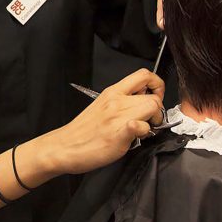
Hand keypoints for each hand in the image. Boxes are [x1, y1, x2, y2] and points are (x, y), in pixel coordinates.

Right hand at [39, 69, 164, 175]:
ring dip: (153, 121)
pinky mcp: (119, 133)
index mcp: (113, 92)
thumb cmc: (83, 130)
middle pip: (153, 96)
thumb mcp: (102, 105)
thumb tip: (141, 102)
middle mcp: (116, 101)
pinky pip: (141, 126)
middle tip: (150, 120)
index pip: (143, 74)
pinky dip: (144, 132)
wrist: (64, 146)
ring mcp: (118, 116)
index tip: (155, 95)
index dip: (157, 84)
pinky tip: (136, 137)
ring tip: (143, 130)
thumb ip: (122, 101)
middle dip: (157, 110)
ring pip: (152, 108)